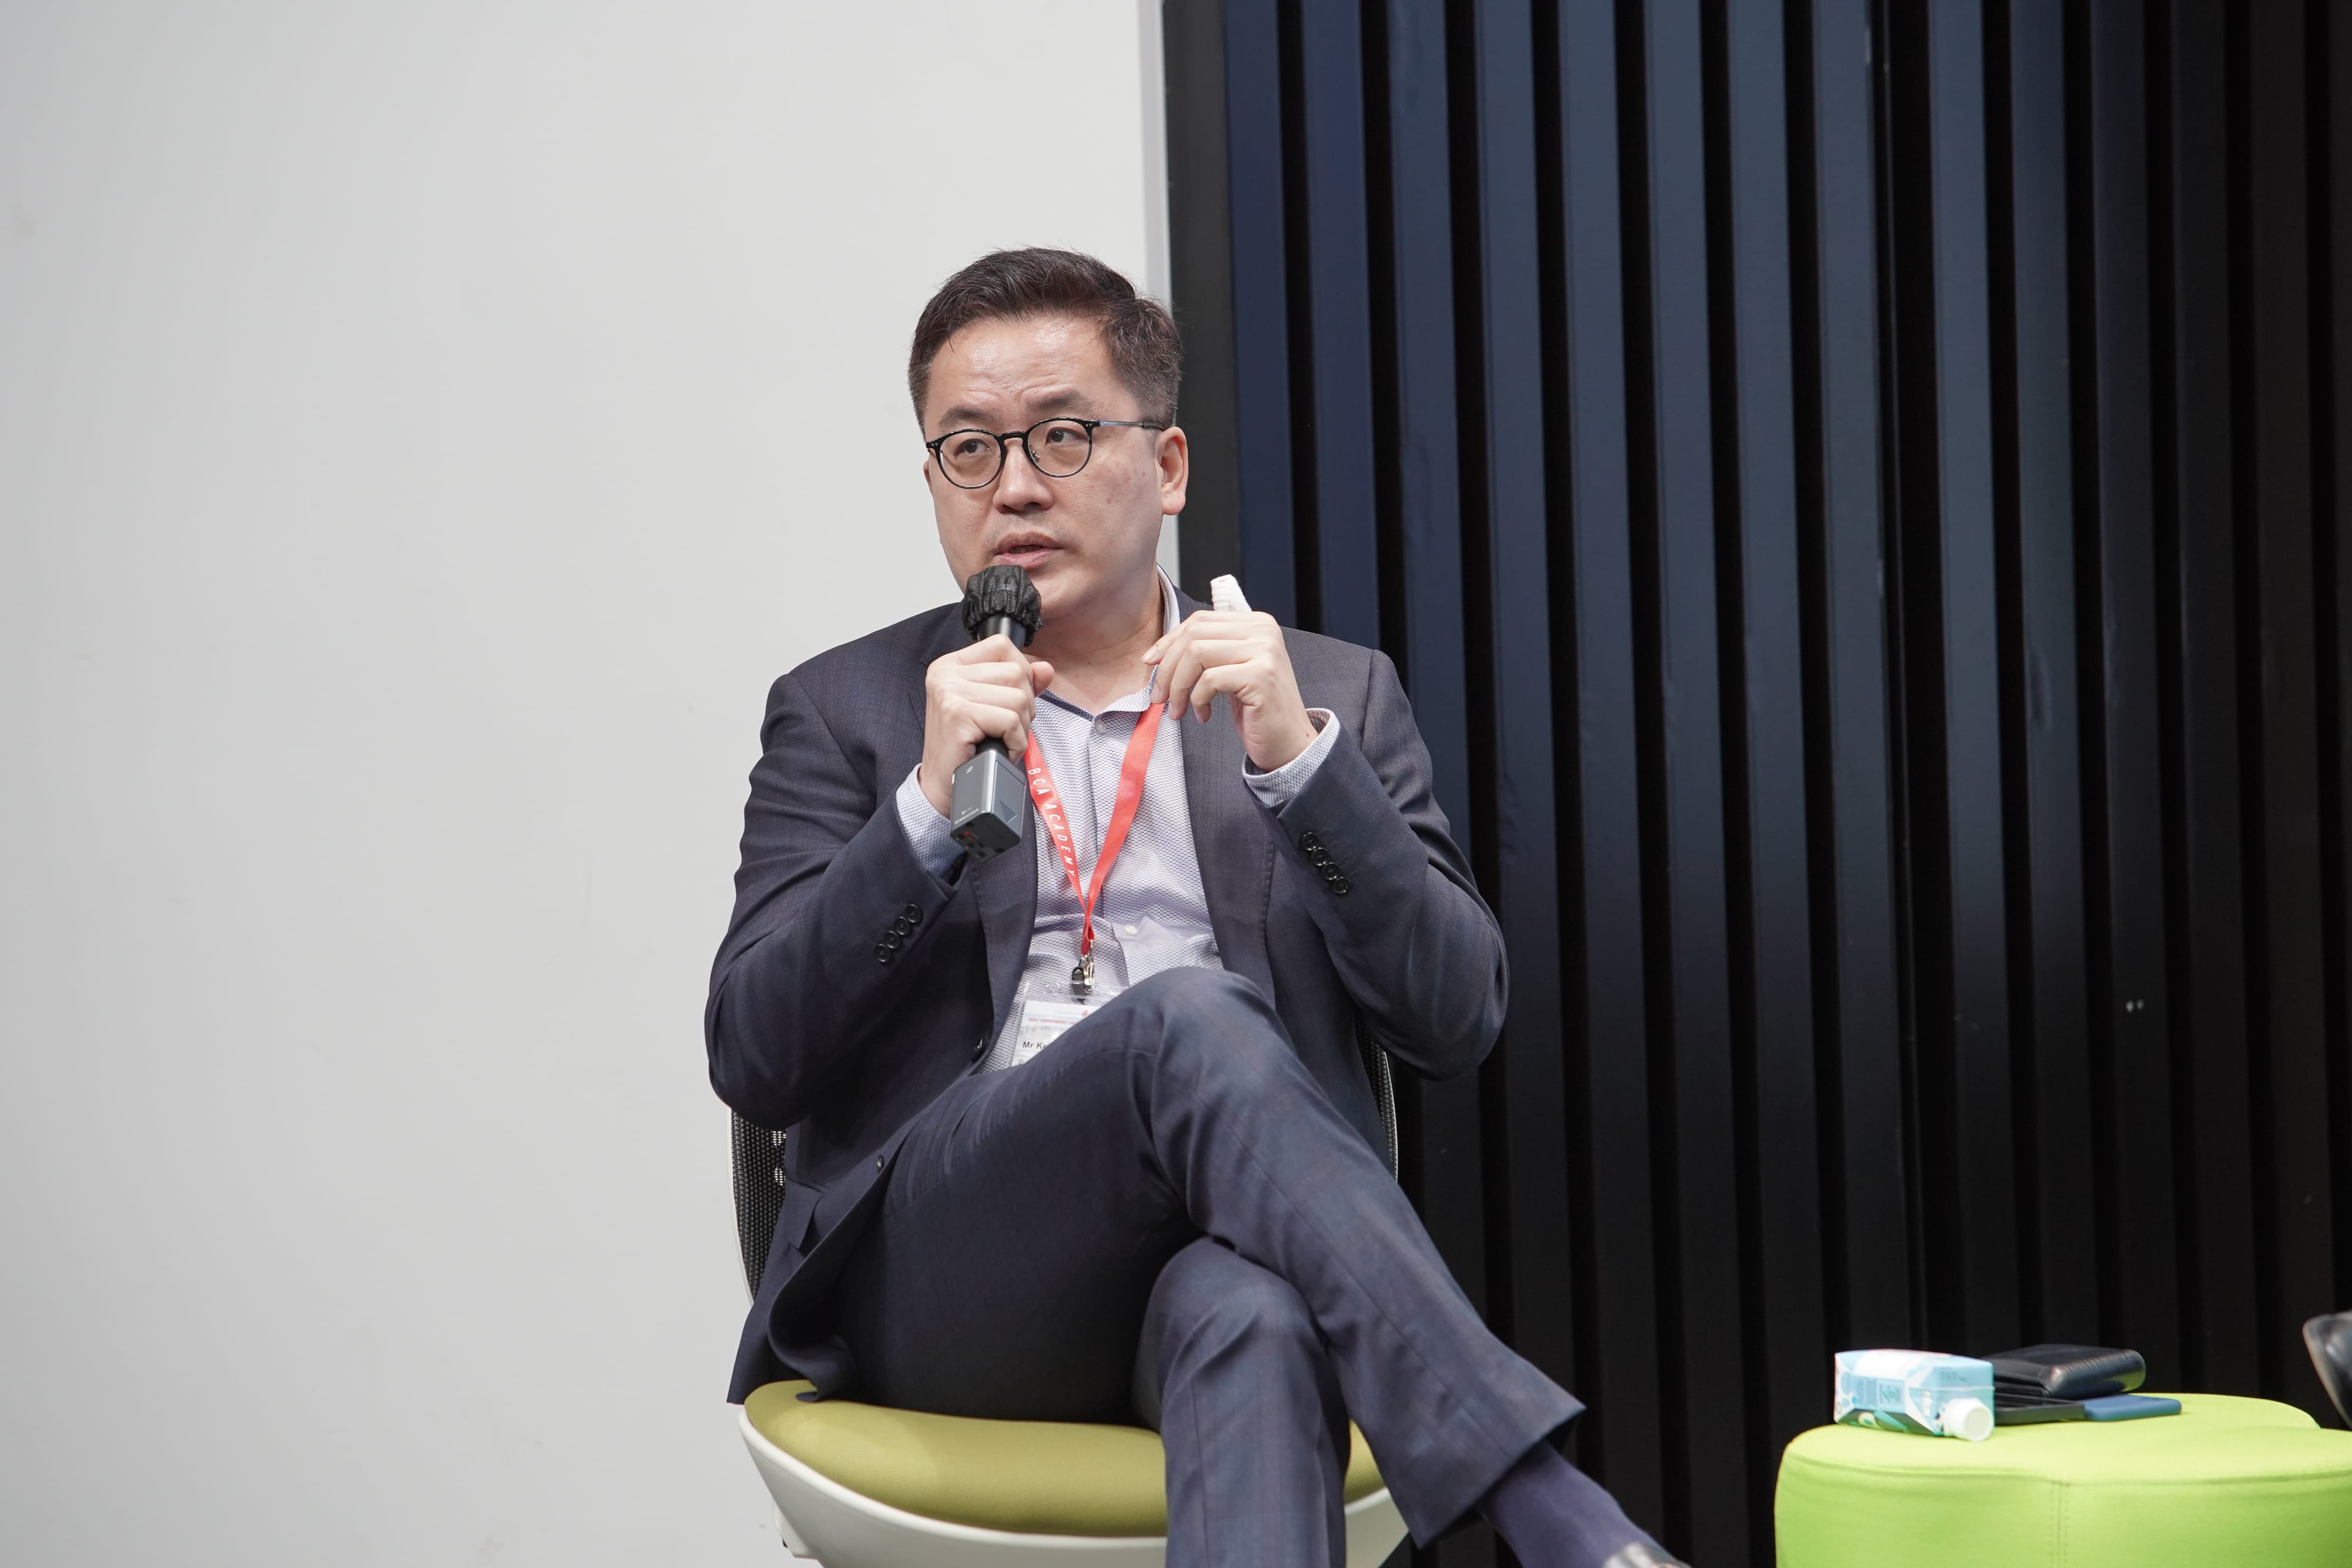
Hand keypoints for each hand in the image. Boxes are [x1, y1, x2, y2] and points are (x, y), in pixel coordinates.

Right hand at [918, 636, 1055, 817]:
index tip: (1010, 701)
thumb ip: (1019, 684)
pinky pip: (1011, 720)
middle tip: (1005, 729)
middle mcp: (946, 674)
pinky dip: (1015, 742)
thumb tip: (1045, 669)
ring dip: (1020, 727)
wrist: (943, 785)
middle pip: (1016, 672)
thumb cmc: (967, 747)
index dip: (1020, 673)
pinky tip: (1000, 750)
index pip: (1002, 646)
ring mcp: (950, 693)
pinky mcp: (958, 715)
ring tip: (1000, 740)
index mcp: (951, 665)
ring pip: (1018, 697)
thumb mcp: (993, 707)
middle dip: (1024, 706)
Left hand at [1143, 609, 1316, 770]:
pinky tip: (1203, 716)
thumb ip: (1207, 651)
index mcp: (1256, 623)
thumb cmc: (1256, 710)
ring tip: (1177, 710)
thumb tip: (1158, 651)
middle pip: (1194, 634)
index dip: (1169, 642)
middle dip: (1167, 667)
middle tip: (1159, 696)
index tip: (1150, 664)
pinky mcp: (1261, 675)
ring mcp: (1264, 651)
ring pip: (1196, 653)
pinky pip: (1210, 679)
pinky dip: (1197, 699)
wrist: (1289, 744)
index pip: (1200, 621)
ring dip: (1177, 686)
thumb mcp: (1230, 671)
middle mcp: (1263, 630)